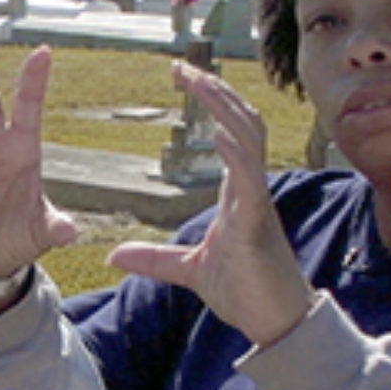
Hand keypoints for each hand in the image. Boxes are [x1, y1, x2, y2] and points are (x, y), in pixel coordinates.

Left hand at [108, 61, 314, 347]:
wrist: (276, 323)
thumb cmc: (245, 293)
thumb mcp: (188, 271)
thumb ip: (154, 259)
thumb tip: (114, 255)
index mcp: (237, 193)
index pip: (228, 131)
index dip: (210, 100)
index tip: (182, 76)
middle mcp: (250, 189)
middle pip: (240, 123)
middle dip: (214, 91)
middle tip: (182, 66)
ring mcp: (257, 203)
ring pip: (249, 139)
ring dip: (224, 108)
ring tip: (199, 82)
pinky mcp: (258, 224)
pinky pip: (249, 179)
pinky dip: (235, 153)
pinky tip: (217, 133)